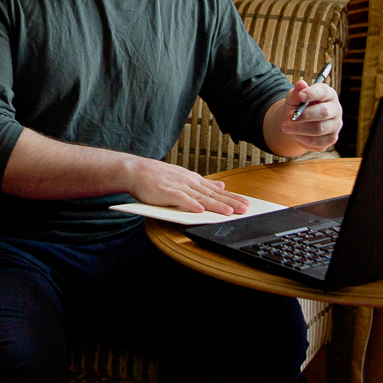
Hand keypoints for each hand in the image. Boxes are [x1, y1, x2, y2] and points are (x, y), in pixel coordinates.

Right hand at [124, 156, 251, 215]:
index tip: (246, 204)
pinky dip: (190, 204)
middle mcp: (189, 182)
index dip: (232, 198)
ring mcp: (178, 186)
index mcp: (194, 180)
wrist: (136, 170)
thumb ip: (203, 184)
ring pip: (200, 198)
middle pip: (213, 195)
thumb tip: (221, 186)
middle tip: (245, 210)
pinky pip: (180, 199)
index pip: (217, 191)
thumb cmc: (158, 176)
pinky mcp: (166, 192)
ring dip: (215, 205)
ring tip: (228, 212)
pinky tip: (200, 210)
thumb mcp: (184, 176)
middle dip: (230, 203)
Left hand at [278, 79, 341, 153]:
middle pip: (324, 112)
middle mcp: (335, 109)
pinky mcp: (331, 139)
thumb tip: (301, 84)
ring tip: (285, 127)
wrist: (298, 122)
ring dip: (299, 128)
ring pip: (319, 129)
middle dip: (304, 115)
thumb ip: (297, 92)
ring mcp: (335, 125)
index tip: (300, 96)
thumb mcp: (294, 97)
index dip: (312, 93)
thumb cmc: (298, 105)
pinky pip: (317, 141)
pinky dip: (302, 138)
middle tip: (289, 116)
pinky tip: (293, 134)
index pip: (323, 92)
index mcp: (328, 94)